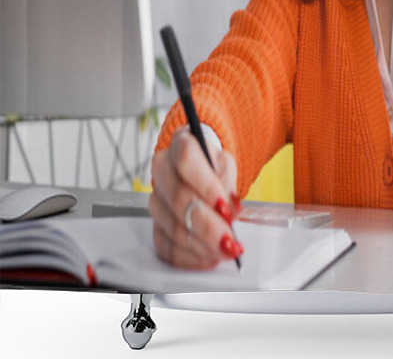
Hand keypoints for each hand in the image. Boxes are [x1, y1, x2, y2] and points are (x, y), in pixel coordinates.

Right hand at [149, 126, 242, 268]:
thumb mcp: (226, 164)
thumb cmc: (212, 164)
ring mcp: (155, 199)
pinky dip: (190, 256)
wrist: (200, 169)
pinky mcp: (155, 224)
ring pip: (173, 225)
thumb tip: (229, 210)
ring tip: (225, 249)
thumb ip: (228, 183)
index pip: (185, 159)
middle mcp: (161, 170)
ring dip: (202, 244)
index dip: (206, 185)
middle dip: (208, 225)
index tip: (225, 206)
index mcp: (180, 143)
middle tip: (229, 240)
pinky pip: (166, 246)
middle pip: (179, 198)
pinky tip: (209, 257)